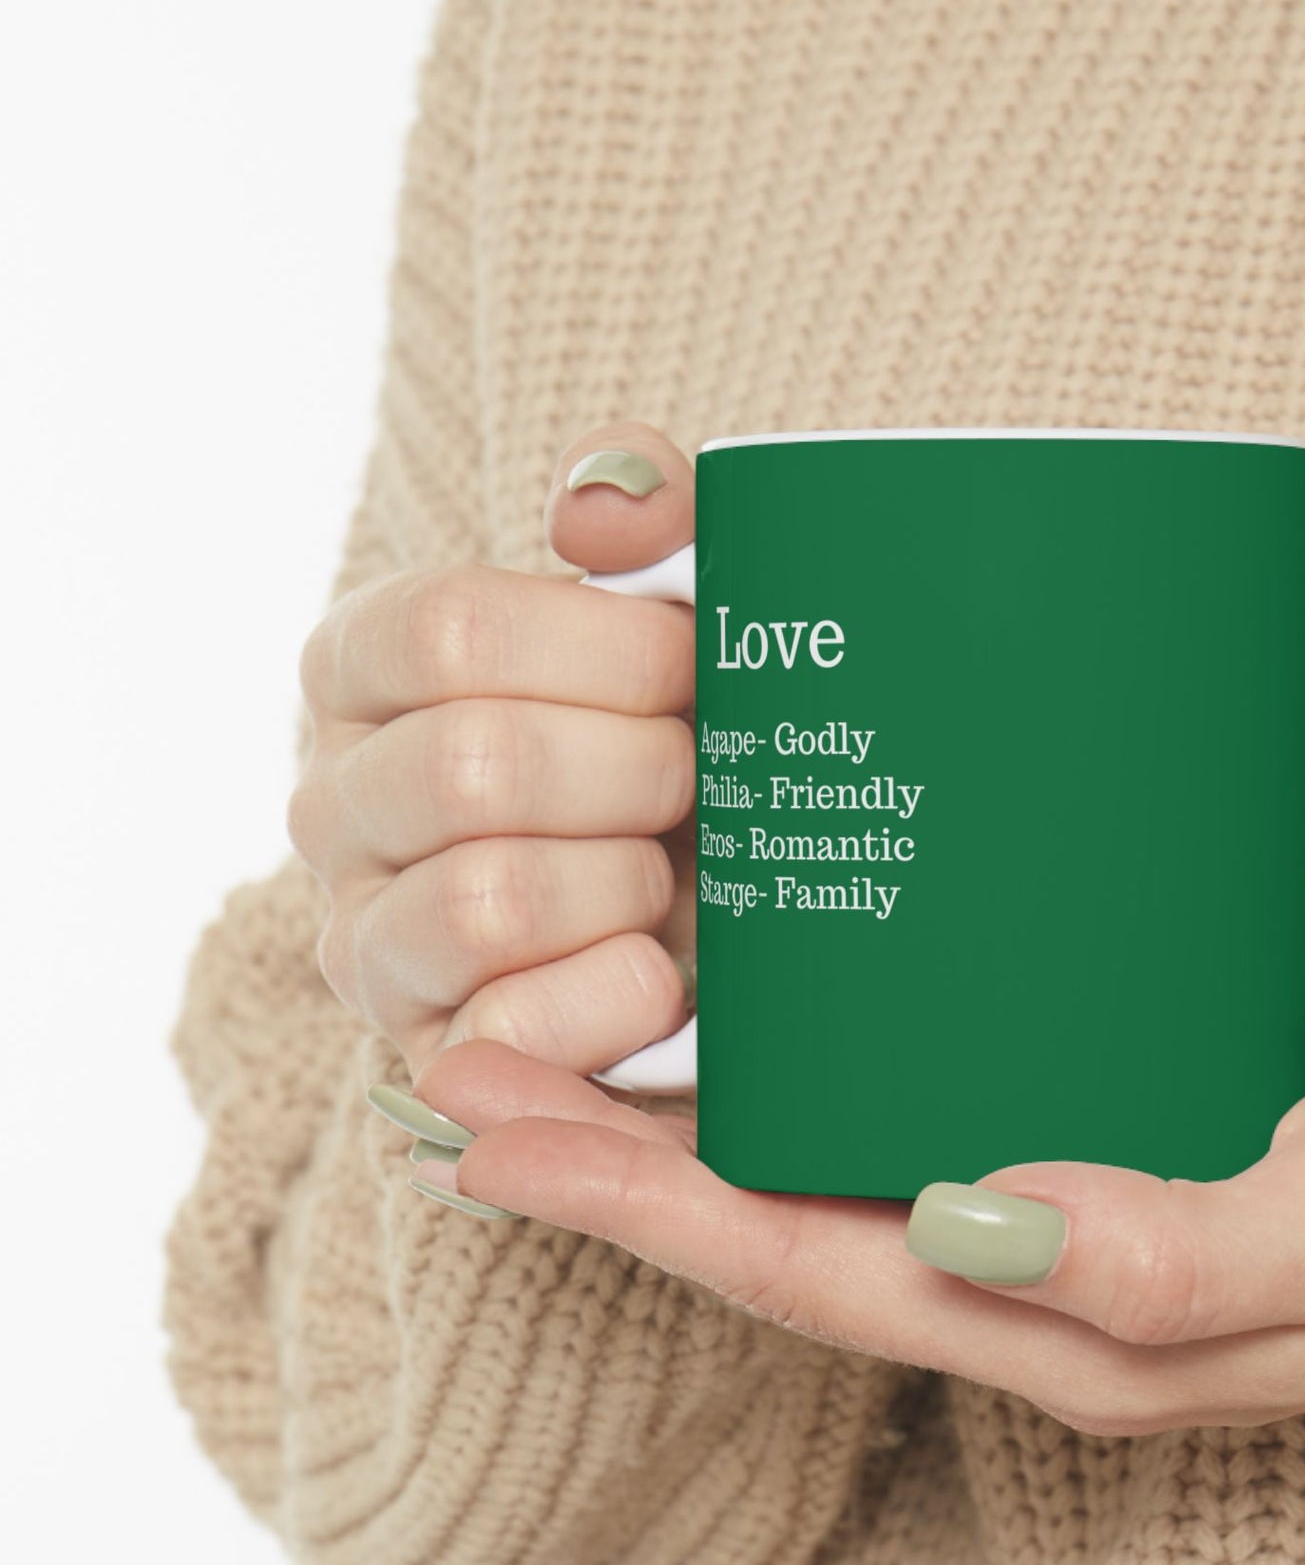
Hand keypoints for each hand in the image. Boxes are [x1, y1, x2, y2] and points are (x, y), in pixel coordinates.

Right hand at [288, 422, 699, 1079]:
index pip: (447, 629)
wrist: (710, 909)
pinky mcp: (429, 1055)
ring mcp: (368, 940)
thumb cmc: (674, 738)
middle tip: (697, 778)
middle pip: (475, 767)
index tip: (690, 666)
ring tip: (665, 875)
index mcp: (365, 669)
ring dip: (625, 883)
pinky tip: (662, 971)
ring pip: (488, 900)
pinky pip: (513, 1029)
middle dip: (636, 772)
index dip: (606, 650)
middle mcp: (334, 803)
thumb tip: (604, 509)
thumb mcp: (672, 608)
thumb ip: (646, 514)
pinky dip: (618, 995)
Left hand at [395, 1034, 1304, 1434]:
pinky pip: (907, 1121)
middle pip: (776, 1229)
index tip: (492, 1130)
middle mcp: (1032, 1283)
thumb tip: (982, 1221)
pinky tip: (754, 1006)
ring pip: (824, 1178)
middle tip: (457, 1065)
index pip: (806, 1273)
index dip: (640, 1209)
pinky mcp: (1090, 1134)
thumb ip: (1180, 1249)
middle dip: (608, 1162)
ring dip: (678, 1119)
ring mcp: (1052, 1218)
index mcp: (1068, 1327)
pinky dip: (801, 1077)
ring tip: (549, 1030)